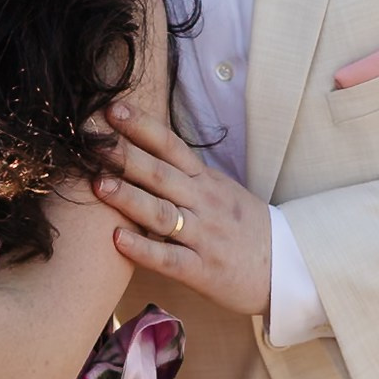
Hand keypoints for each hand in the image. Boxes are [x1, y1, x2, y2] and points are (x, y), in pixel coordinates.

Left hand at [96, 101, 272, 315]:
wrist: (285, 267)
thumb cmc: (245, 228)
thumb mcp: (220, 190)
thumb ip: (185, 174)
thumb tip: (142, 150)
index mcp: (206, 180)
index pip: (171, 146)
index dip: (142, 126)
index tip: (112, 109)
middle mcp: (203, 203)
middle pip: (161, 174)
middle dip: (126, 156)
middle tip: (92, 141)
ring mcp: (203, 236)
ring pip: (162, 214)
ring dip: (129, 198)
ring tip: (98, 185)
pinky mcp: (202, 270)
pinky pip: (169, 258)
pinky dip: (143, 249)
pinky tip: (118, 239)